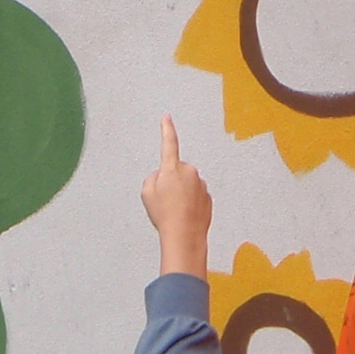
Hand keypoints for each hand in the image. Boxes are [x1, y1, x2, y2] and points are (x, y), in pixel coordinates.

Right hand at [140, 116, 211, 278]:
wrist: (184, 235)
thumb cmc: (165, 214)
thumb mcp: (146, 193)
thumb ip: (153, 178)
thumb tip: (162, 177)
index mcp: (172, 168)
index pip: (169, 143)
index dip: (167, 129)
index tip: (167, 118)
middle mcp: (189, 172)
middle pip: (176, 171)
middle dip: (170, 182)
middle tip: (164, 201)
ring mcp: (200, 184)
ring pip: (186, 185)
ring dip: (180, 194)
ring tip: (174, 211)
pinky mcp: (208, 197)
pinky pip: (195, 196)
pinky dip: (189, 204)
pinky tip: (184, 216)